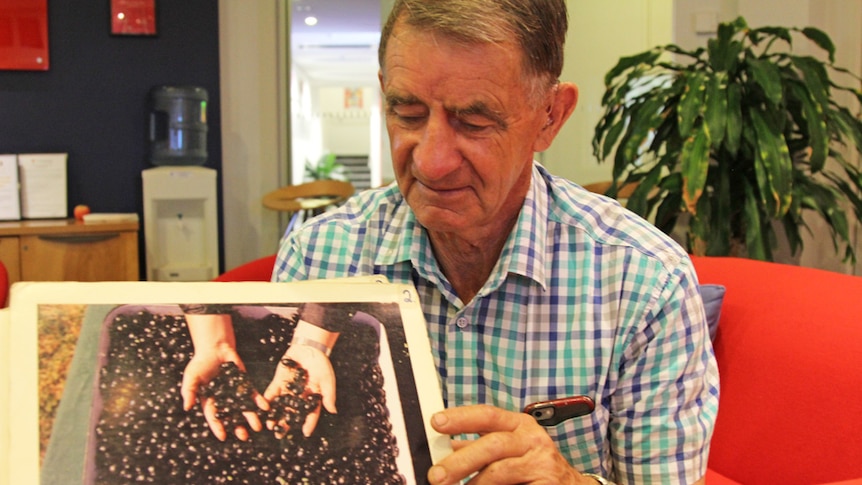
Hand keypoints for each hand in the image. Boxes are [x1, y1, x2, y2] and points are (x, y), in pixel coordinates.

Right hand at [180, 345, 268, 440]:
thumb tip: (186, 407)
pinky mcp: (244, 384)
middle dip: (238, 427)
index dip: (218, 427)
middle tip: (244, 436)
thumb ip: (189, 392)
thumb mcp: (191, 377)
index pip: (214, 417)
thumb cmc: (200, 363)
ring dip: (251, 418)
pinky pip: (253, 395)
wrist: (215, 348)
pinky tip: (265, 408)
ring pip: (244, 408)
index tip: (223, 437)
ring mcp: (235, 393)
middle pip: (232, 417)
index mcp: (210, 401)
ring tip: (258, 427)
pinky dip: (259, 401)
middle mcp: (224, 400)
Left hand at [263, 343, 337, 437]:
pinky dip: (267, 400)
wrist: (308, 347)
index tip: (305, 433)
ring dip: (275, 415)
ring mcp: (288, 389)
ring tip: (270, 425)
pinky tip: (263, 408)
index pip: (311, 412)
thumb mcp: (327, 379)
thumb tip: (333, 411)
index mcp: (312, 396)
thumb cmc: (321, 363)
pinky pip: (272, 392)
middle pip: (293, 412)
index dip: (309, 423)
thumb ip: (328, 395)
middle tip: (280, 434)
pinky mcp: (279, 382)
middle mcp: (299, 396)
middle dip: (286, 423)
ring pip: (281, 405)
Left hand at [427, 404, 593, 484]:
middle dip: (460, 460)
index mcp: (519, 425)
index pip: (488, 415)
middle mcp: (532, 439)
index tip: (436, 422)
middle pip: (492, 444)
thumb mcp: (509, 449)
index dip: (461, 417)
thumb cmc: (533, 465)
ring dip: (474, 484)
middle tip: (436, 475)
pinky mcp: (547, 484)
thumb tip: (443, 447)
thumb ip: (478, 447)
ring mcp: (542, 463)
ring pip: (499, 471)